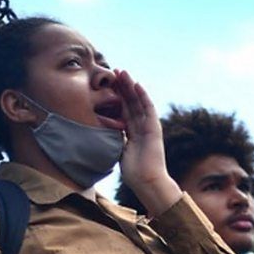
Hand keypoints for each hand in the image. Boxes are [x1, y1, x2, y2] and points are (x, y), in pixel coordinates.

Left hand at [112, 69, 180, 216]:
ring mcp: (149, 126)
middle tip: (113, 72)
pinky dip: (143, 96)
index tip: (107, 85)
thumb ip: (113, 142)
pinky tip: (136, 84)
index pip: (123, 110)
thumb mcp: (118, 153)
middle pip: (130, 102)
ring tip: (122, 72)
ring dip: (131, 86)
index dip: (116, 97)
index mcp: (133, 133)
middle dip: (122, 87)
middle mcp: (141, 127)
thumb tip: (98, 136)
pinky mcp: (154, 128)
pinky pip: (148, 108)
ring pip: (138, 101)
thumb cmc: (134, 173)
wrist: (147, 182)